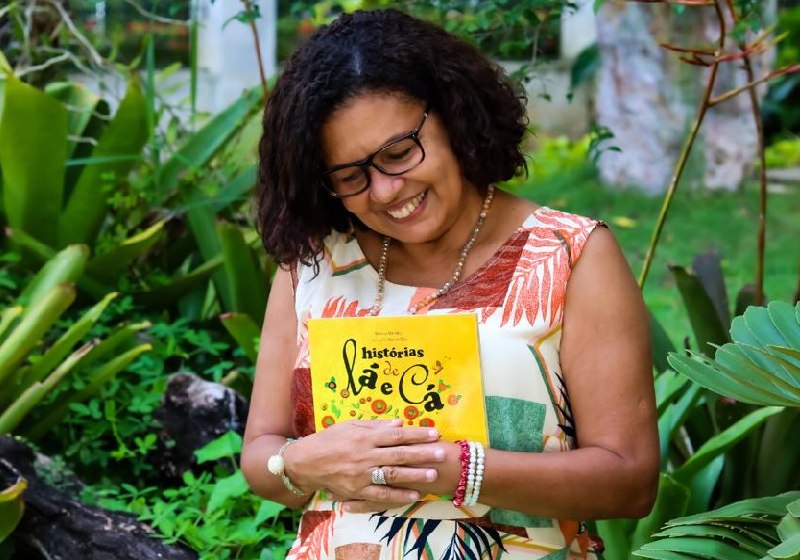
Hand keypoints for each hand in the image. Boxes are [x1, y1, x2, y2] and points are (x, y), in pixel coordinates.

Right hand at [284, 419, 444, 502]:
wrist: (306, 462)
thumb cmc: (329, 440)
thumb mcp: (350, 426)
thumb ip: (375, 425)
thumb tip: (399, 423)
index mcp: (364, 437)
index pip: (396, 435)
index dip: (416, 434)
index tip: (434, 433)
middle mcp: (365, 455)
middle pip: (398, 454)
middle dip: (422, 453)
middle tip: (441, 453)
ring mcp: (361, 475)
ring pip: (392, 474)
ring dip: (414, 475)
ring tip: (433, 474)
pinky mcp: (357, 491)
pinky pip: (380, 494)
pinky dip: (398, 495)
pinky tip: (414, 494)